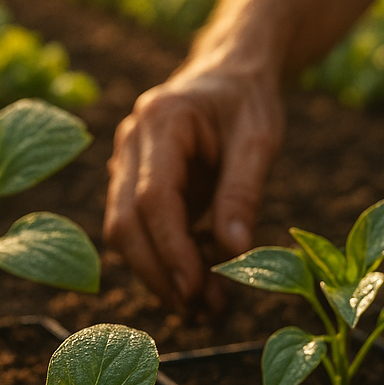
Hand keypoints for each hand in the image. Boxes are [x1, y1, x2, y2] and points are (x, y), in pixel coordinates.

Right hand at [104, 62, 283, 306]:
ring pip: (124, 230)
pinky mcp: (133, 183)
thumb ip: (243, 193)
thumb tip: (234, 254)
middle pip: (126, 220)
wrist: (230, 74)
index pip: (152, 196)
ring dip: (159, 273)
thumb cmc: (248, 101)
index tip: (195, 289)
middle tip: (200, 310)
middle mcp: (130, 140)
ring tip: (206, 307)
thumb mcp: (259, 140)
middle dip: (158, 272)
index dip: (170, 248)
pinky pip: (139, 229)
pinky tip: (199, 282)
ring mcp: (124, 162)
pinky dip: (164, 260)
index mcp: (161, 120)